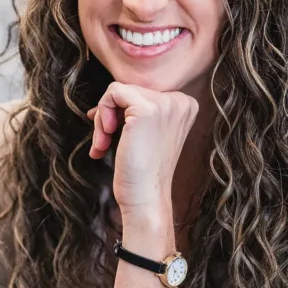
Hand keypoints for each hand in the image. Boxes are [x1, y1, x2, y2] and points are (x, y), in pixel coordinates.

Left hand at [87, 82, 197, 213]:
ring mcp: (165, 104)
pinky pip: (112, 93)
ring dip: (102, 119)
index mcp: (186, 106)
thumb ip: (138, 111)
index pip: (143, 92)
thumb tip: (107, 99)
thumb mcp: (148, 134)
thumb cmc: (143, 172)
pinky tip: (104, 140)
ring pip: (118, 91)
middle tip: (104, 144)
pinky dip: (101, 115)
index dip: (122, 111)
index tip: (112, 132)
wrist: (146, 198)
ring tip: (102, 145)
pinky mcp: (146, 109)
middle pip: (130, 89)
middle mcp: (181, 101)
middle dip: (110, 116)